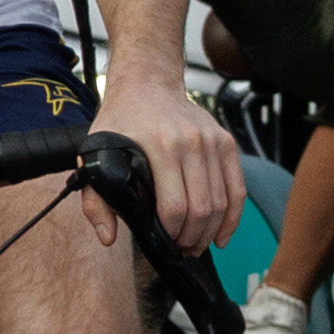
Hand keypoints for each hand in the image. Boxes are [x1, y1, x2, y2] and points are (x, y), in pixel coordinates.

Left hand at [104, 80, 240, 251]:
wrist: (147, 83)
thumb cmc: (120, 122)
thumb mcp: (95, 154)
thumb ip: (95, 199)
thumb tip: (107, 237)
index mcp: (159, 145)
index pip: (174, 205)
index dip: (171, 233)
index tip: (164, 243)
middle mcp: (190, 142)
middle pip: (202, 208)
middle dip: (192, 238)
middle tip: (181, 250)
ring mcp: (212, 141)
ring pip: (221, 202)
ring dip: (211, 232)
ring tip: (196, 245)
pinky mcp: (226, 142)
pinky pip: (237, 188)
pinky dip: (233, 217)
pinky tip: (222, 236)